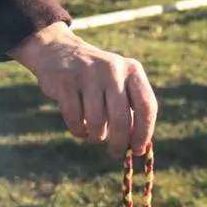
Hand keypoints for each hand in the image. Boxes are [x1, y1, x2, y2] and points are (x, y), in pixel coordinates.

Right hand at [11, 22, 156, 156]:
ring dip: (96, 136)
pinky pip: (75, 119)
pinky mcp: (66, 81)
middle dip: (119, 143)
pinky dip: (78, 131)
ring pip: (97, 123)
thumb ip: (131, 111)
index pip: (146, 106)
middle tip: (116, 153)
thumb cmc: (97, 79)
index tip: (138, 150)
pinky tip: (80, 129)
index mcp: (132, 71)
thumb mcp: (119, 85)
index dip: (144, 133)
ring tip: (94, 134)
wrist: (60, 52)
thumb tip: (138, 148)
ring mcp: (88, 74)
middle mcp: (113, 69)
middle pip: (121, 119)